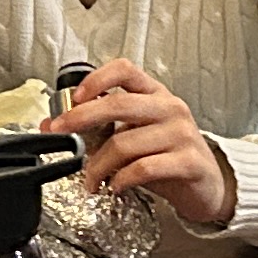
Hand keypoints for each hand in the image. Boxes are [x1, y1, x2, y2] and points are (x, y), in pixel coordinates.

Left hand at [62, 58, 233, 226]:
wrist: (208, 185)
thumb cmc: (167, 156)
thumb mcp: (133, 136)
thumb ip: (96, 128)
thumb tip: (49, 123)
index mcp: (155, 94)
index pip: (124, 70)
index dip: (96, 79)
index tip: (74, 97)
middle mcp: (170, 108)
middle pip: (119, 104)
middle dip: (81, 118)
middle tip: (60, 133)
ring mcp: (182, 134)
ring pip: (125, 143)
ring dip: (98, 166)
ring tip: (90, 180)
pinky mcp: (189, 162)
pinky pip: (143, 168)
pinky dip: (121, 180)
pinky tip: (115, 186)